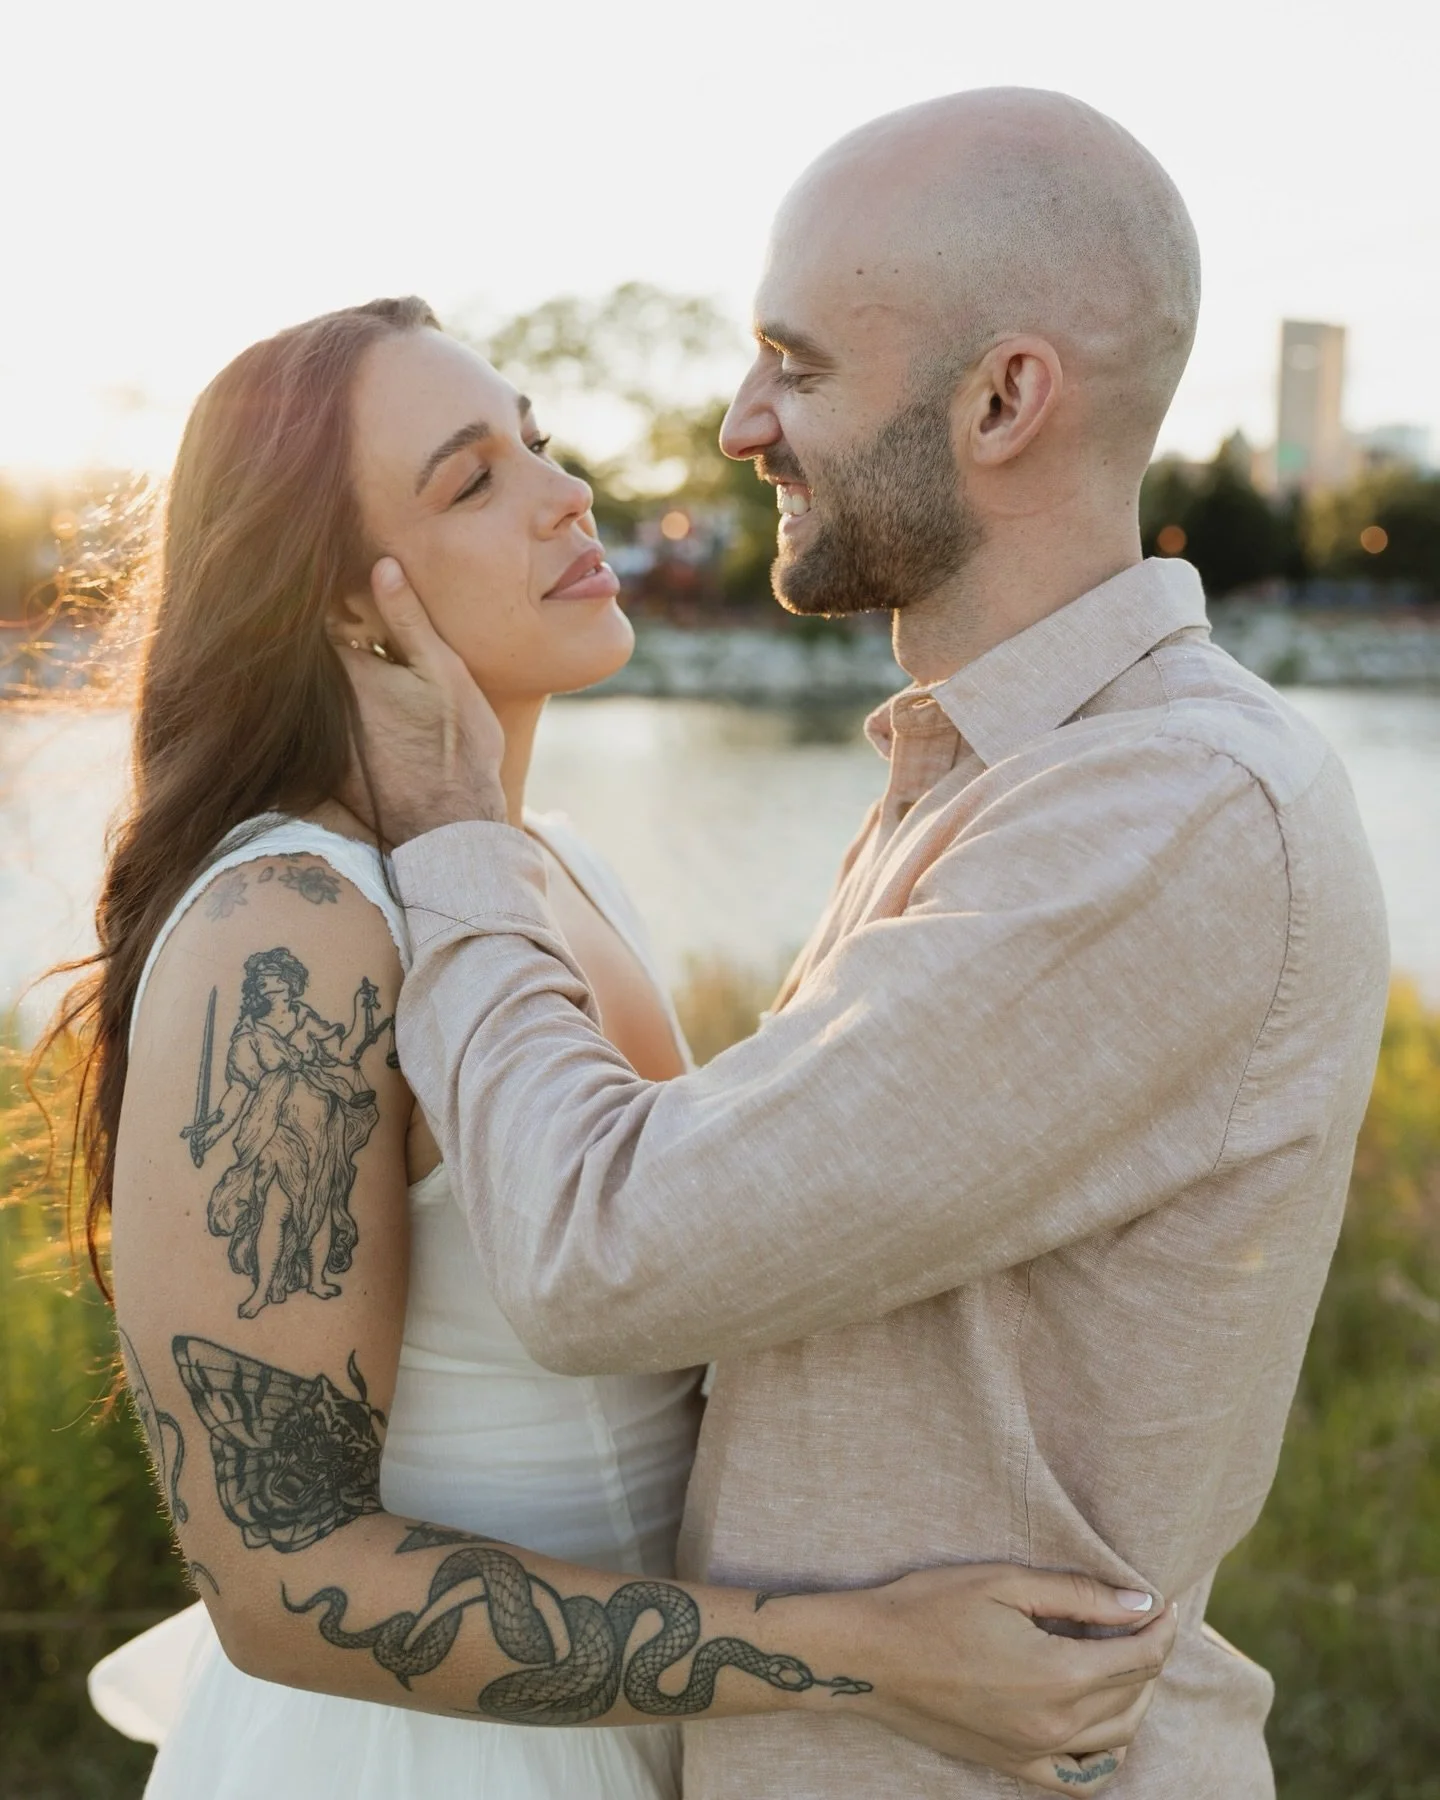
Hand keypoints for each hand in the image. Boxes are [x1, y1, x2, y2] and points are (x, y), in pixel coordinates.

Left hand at [337, 559, 507, 844]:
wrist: (449, 828)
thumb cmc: (457, 747)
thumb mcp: (444, 673)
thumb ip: (409, 619)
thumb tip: (382, 565)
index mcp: (347, 670)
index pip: (313, 618)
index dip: (320, 596)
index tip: (329, 580)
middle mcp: (321, 703)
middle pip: (305, 655)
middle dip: (316, 633)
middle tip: (333, 613)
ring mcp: (319, 737)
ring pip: (310, 691)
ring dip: (318, 674)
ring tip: (340, 653)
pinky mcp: (324, 766)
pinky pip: (315, 724)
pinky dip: (323, 710)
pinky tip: (358, 711)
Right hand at [840, 1564, 1176, 1792]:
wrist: (870, 1656)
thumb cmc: (932, 1606)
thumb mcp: (1006, 1583)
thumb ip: (1080, 1596)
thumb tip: (1140, 1604)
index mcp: (1057, 1674)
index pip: (1137, 1657)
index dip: (1158, 1628)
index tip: (1163, 1602)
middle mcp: (1053, 1724)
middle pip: (1131, 1695)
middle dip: (1150, 1657)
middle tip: (1144, 1621)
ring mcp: (1032, 1752)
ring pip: (1115, 1737)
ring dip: (1135, 1699)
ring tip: (1128, 1662)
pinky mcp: (1011, 1764)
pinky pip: (1079, 1778)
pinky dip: (1107, 1756)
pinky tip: (1106, 1728)